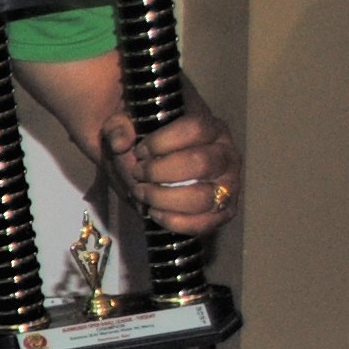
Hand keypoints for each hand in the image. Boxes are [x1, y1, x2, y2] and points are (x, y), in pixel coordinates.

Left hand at [107, 109, 237, 234]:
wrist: (151, 171)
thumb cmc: (144, 145)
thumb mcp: (126, 126)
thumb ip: (118, 126)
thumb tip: (121, 143)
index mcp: (209, 125)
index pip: (195, 128)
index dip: (161, 142)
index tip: (139, 151)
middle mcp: (226, 152)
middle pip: (201, 163)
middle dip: (160, 172)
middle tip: (138, 174)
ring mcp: (229, 183)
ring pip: (204, 196)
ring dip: (164, 199)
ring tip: (141, 193)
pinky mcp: (224, 210)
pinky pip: (206, 223)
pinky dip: (175, 222)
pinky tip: (154, 212)